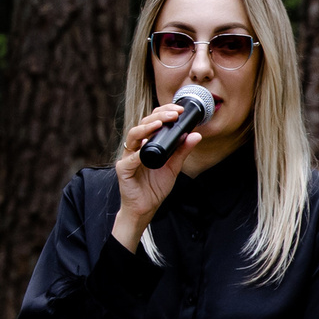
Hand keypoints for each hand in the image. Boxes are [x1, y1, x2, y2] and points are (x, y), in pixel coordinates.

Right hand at [112, 105, 200, 248]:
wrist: (145, 208)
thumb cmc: (155, 187)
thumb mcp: (174, 166)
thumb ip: (182, 150)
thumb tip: (195, 134)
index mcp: (147, 144)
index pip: (153, 121)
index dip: (164, 113)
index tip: (179, 110)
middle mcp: (136, 147)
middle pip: (143, 124)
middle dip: (159, 116)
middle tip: (174, 114)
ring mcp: (128, 157)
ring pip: (133, 136)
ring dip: (146, 128)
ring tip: (159, 124)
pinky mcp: (123, 170)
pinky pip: (129, 159)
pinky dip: (138, 154)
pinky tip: (146, 148)